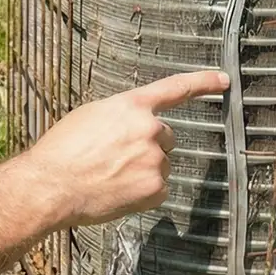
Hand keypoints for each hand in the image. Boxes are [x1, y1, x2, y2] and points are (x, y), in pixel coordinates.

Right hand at [24, 69, 228, 227]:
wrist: (50, 186)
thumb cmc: (61, 152)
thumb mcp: (90, 117)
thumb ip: (120, 116)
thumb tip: (131, 125)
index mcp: (131, 106)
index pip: (175, 88)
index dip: (203, 82)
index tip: (225, 80)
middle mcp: (149, 129)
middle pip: (165, 137)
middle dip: (147, 147)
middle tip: (115, 158)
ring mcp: (155, 160)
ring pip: (160, 164)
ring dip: (142, 170)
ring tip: (109, 176)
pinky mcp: (155, 188)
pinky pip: (158, 189)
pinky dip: (143, 193)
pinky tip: (117, 192)